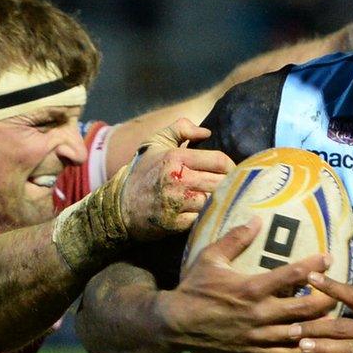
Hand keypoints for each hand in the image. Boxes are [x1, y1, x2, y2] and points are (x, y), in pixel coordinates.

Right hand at [120, 120, 233, 239]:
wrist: (120, 206)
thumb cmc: (142, 172)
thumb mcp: (156, 143)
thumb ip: (180, 129)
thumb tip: (206, 132)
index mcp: (176, 158)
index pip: (219, 161)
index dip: (231, 166)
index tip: (232, 171)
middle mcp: (178, 180)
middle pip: (221, 182)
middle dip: (228, 184)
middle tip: (231, 186)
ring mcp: (177, 203)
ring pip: (214, 201)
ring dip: (219, 200)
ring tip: (222, 198)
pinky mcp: (176, 223)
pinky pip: (203, 218)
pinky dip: (207, 216)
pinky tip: (208, 213)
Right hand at [158, 222, 335, 352]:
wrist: (175, 324)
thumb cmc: (194, 287)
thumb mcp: (211, 257)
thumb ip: (236, 239)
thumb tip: (257, 219)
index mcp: (251, 288)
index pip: (291, 276)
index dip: (313, 266)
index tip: (328, 258)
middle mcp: (259, 313)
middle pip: (304, 309)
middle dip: (326, 300)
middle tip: (340, 292)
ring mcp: (257, 335)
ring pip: (298, 334)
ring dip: (318, 327)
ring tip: (335, 319)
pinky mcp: (252, 351)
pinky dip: (300, 349)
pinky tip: (313, 344)